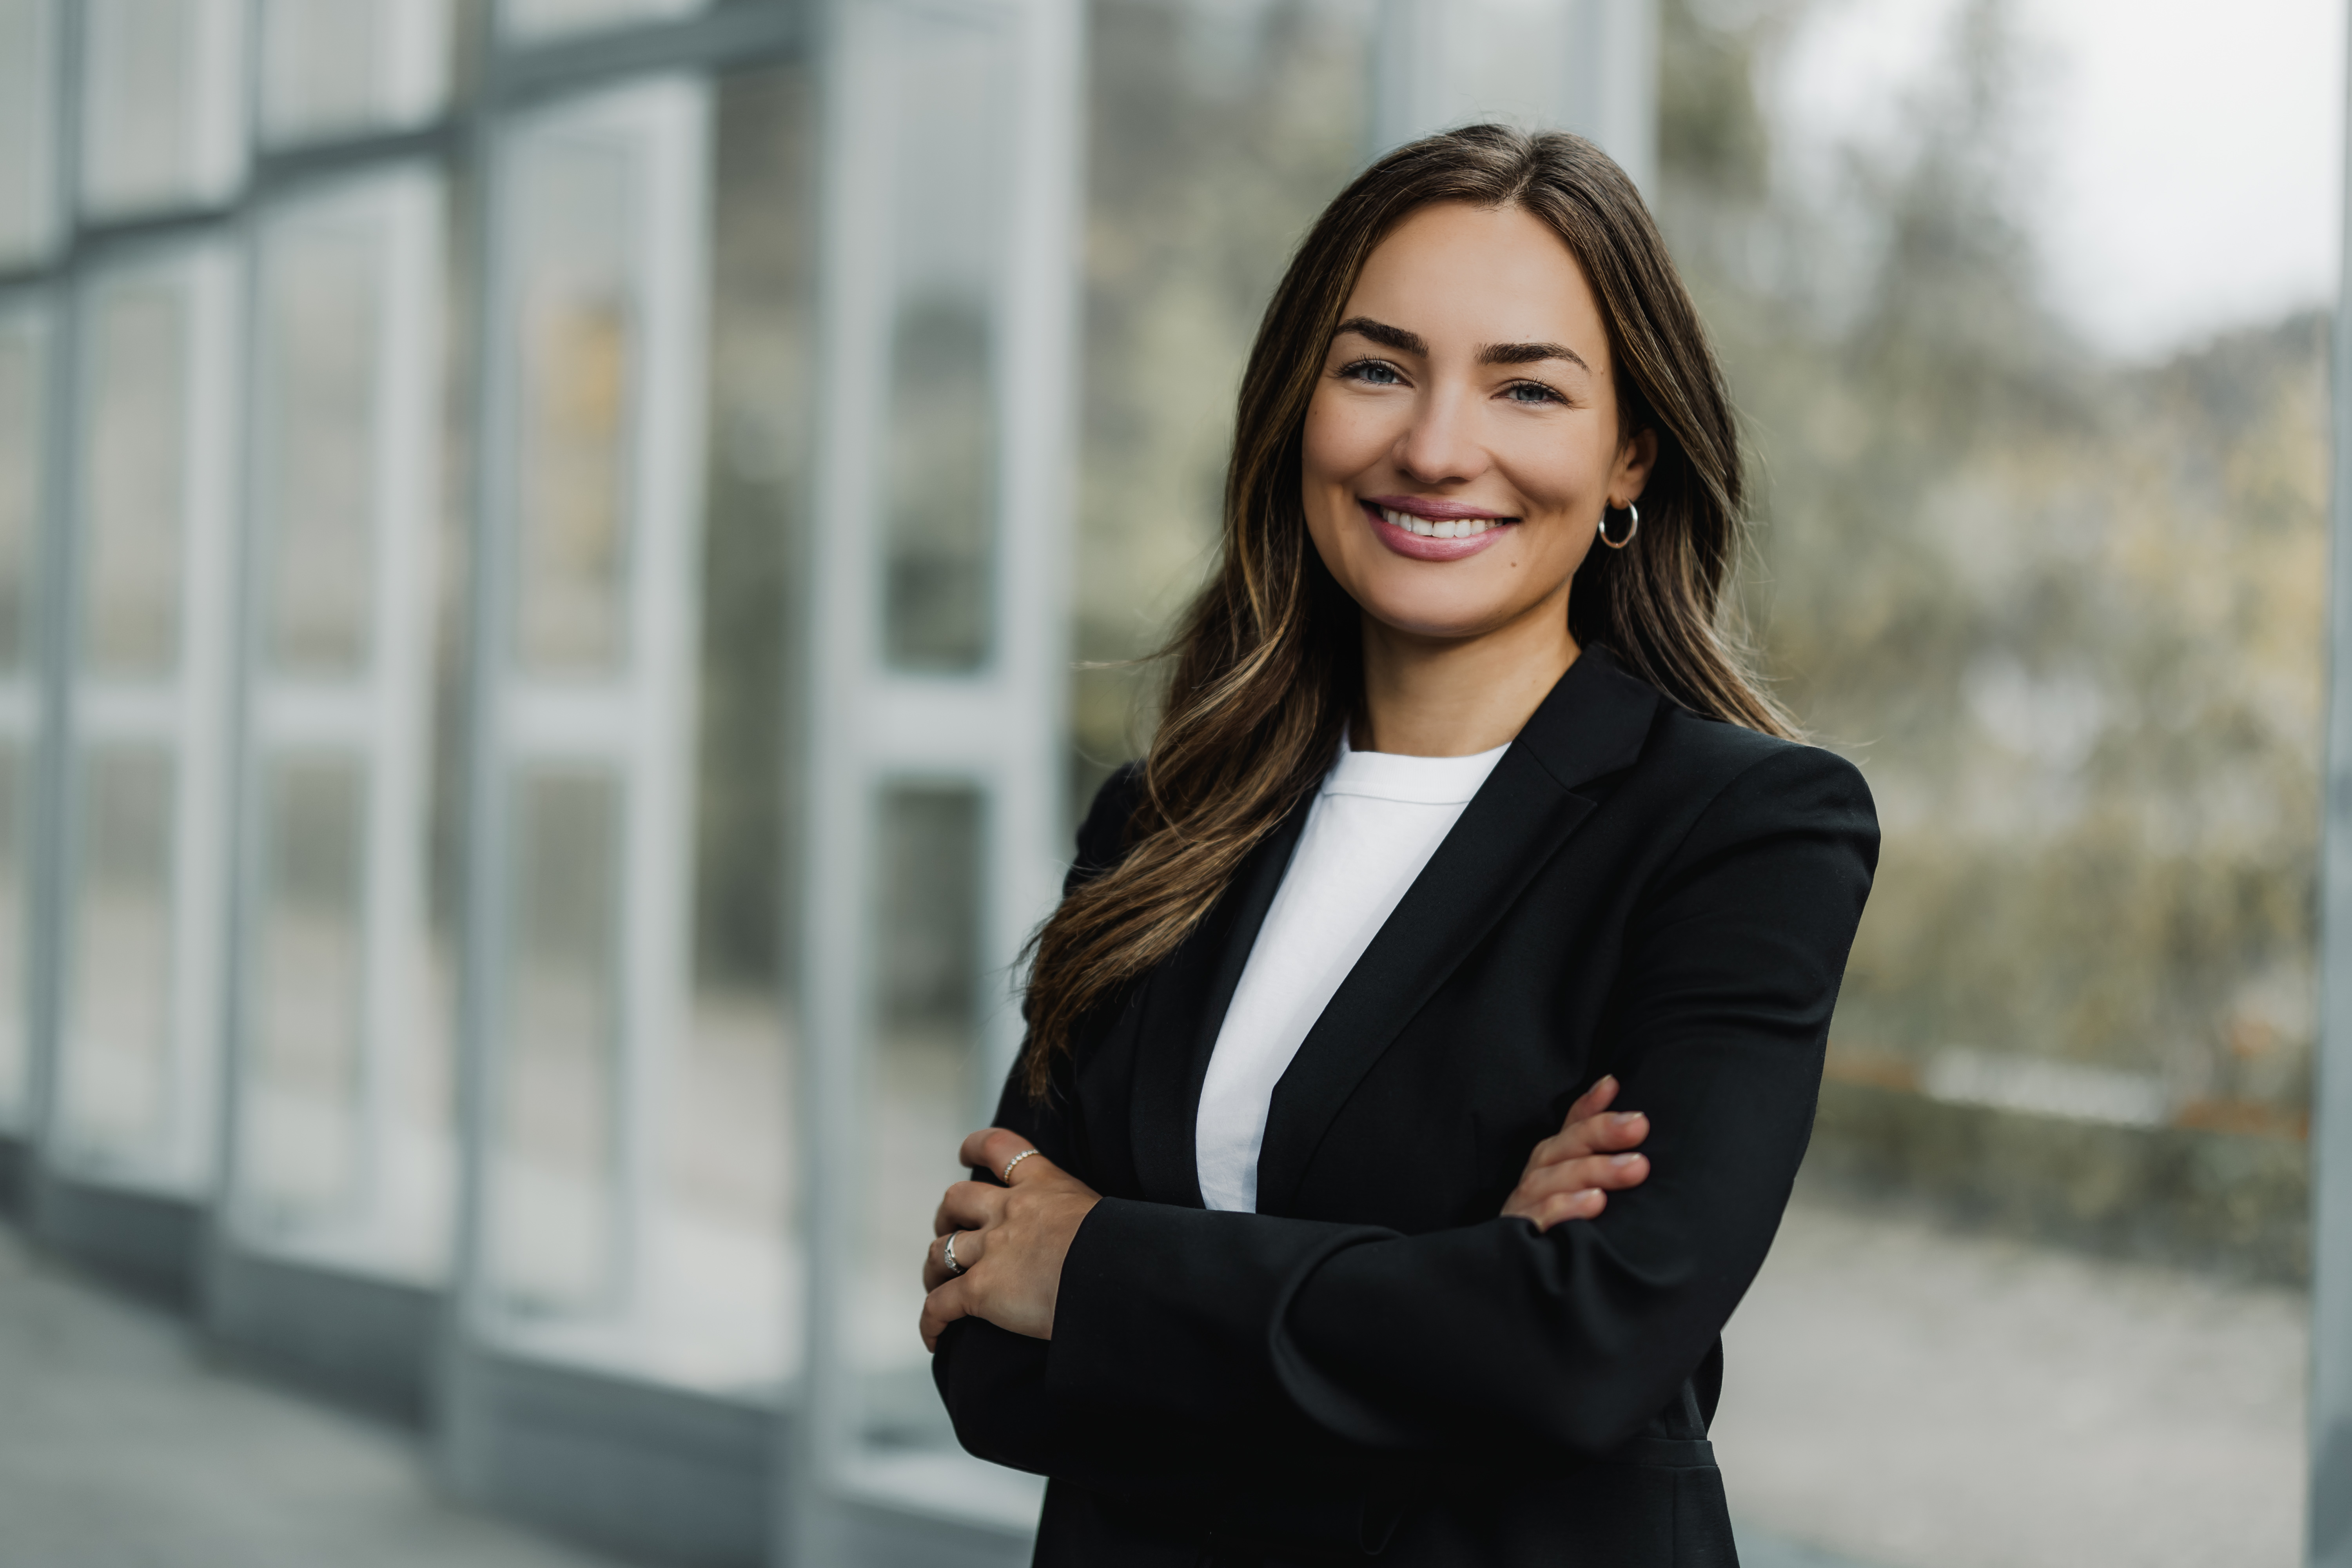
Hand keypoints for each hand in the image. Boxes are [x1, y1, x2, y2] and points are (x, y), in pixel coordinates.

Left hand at [920, 1128, 1100, 1352]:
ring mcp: (991, 1249)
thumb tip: (1090, 1238)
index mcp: (1042, 1184)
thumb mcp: (1101, 1213)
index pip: (1000, 1148)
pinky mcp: (981, 1290)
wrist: (1116, 1274)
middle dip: (946, 1216)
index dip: (976, 1147)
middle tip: (949, 1229)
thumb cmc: (1124, 1248)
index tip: (966, 1154)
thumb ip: (1079, 1217)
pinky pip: (940, 1306)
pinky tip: (934, 1338)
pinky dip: (931, 1322)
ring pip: (941, 1251)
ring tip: (938, 1284)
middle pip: (956, 1199)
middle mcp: (1009, 1211)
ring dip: (934, 1268)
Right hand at [1500, 1075, 1650, 1230]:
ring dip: (1593, 1169)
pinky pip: (1539, 1220)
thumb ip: (1597, 1151)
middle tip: (1640, 1126)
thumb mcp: (1582, 1188)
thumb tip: (1618, 1095)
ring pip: (1551, 1179)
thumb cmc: (1560, 1233)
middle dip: (1601, 1133)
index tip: (1615, 1085)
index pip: (1569, 1128)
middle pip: (1562, 1148)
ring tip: (1633, 1168)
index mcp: (1551, 1165)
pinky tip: (1594, 1204)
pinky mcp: (1518, 1240)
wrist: (1522, 1292)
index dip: (1589, 1106)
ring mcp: (1524, 1209)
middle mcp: (1534, 1181)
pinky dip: (1565, 1208)